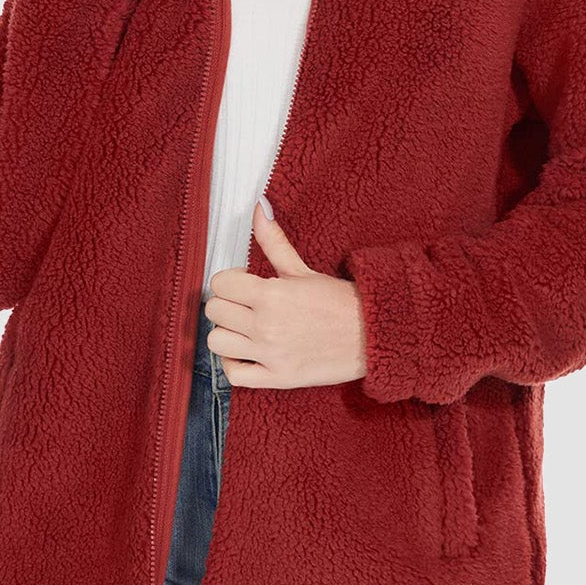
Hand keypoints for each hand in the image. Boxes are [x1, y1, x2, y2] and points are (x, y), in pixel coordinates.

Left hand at [203, 199, 367, 389]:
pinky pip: (233, 375)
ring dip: (227, 333)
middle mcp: (266, 326)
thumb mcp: (302, 269)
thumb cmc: (337, 301)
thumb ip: (274, 241)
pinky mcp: (277, 378)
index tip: (245, 283)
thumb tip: (259, 206)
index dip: (230, 280)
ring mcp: (269, 355)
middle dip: (227, 303)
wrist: (371, 335)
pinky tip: (247, 353)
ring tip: (245, 328)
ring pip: (216, 342)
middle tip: (245, 304)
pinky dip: (234, 364)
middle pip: (214, 311)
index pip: (220, 283)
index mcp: (271, 294)